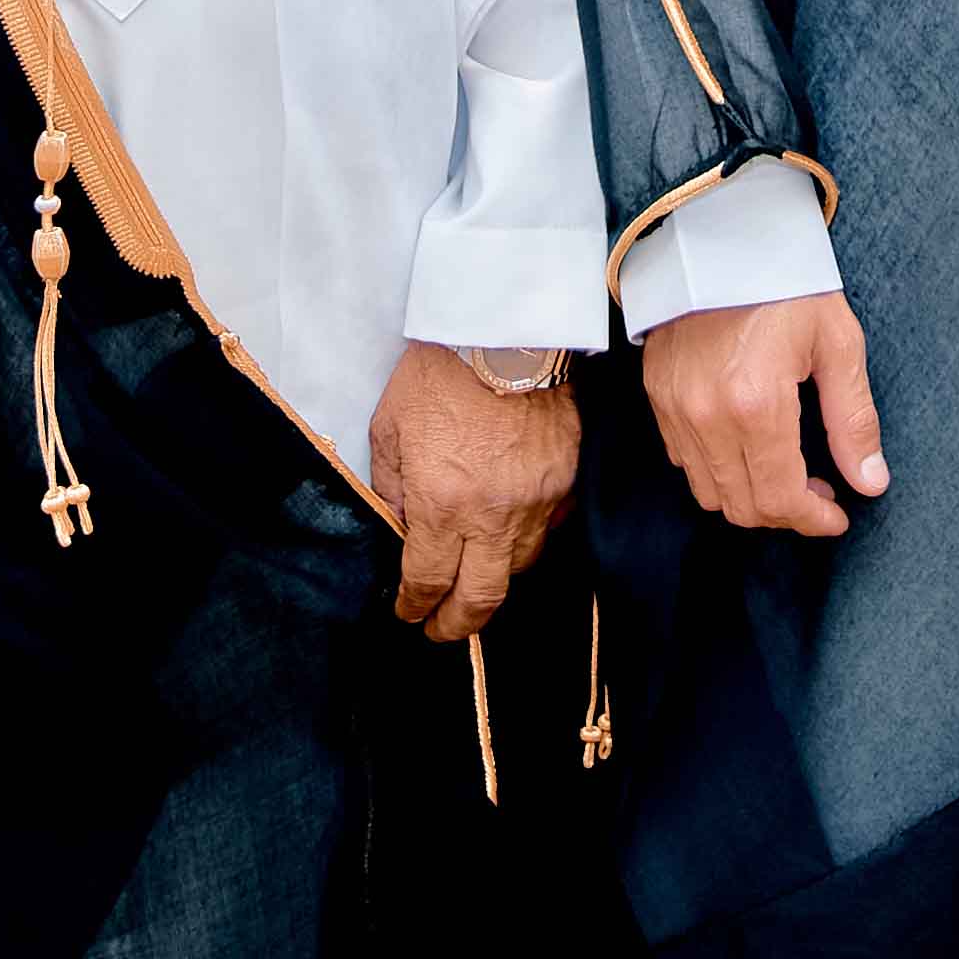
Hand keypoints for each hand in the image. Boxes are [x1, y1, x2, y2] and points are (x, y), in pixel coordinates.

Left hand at [368, 343, 583, 640]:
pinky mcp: (567, 481)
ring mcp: (538, 500)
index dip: (415, 607)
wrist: (506, 328)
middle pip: (481, 598)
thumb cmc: (439, 372)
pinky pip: (549, 529)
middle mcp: (494, 514)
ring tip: (474, 579)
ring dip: (493, 580)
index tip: (408, 613)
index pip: (428, 581)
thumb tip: (403, 527)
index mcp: (443, 503)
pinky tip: (509, 533)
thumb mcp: (391, 427)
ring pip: (519, 567)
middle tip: (442, 630)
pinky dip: (527, 539)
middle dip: (457, 624)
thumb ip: (393, 486)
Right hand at [641, 293, 884, 538]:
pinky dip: (717, 470)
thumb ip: (852, 420)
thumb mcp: (837, 343)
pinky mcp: (658, 394)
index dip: (813, 521)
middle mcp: (707, 415)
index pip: (780, 499)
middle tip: (819, 493)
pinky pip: (683, 460)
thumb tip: (870, 483)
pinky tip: (748, 446)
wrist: (722, 235)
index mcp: (757, 404)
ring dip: (750, 497)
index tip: (838, 517)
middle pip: (742, 507)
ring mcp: (675, 407)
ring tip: (786, 472)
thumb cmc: (788, 283)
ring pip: (709, 492)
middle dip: (786, 514)